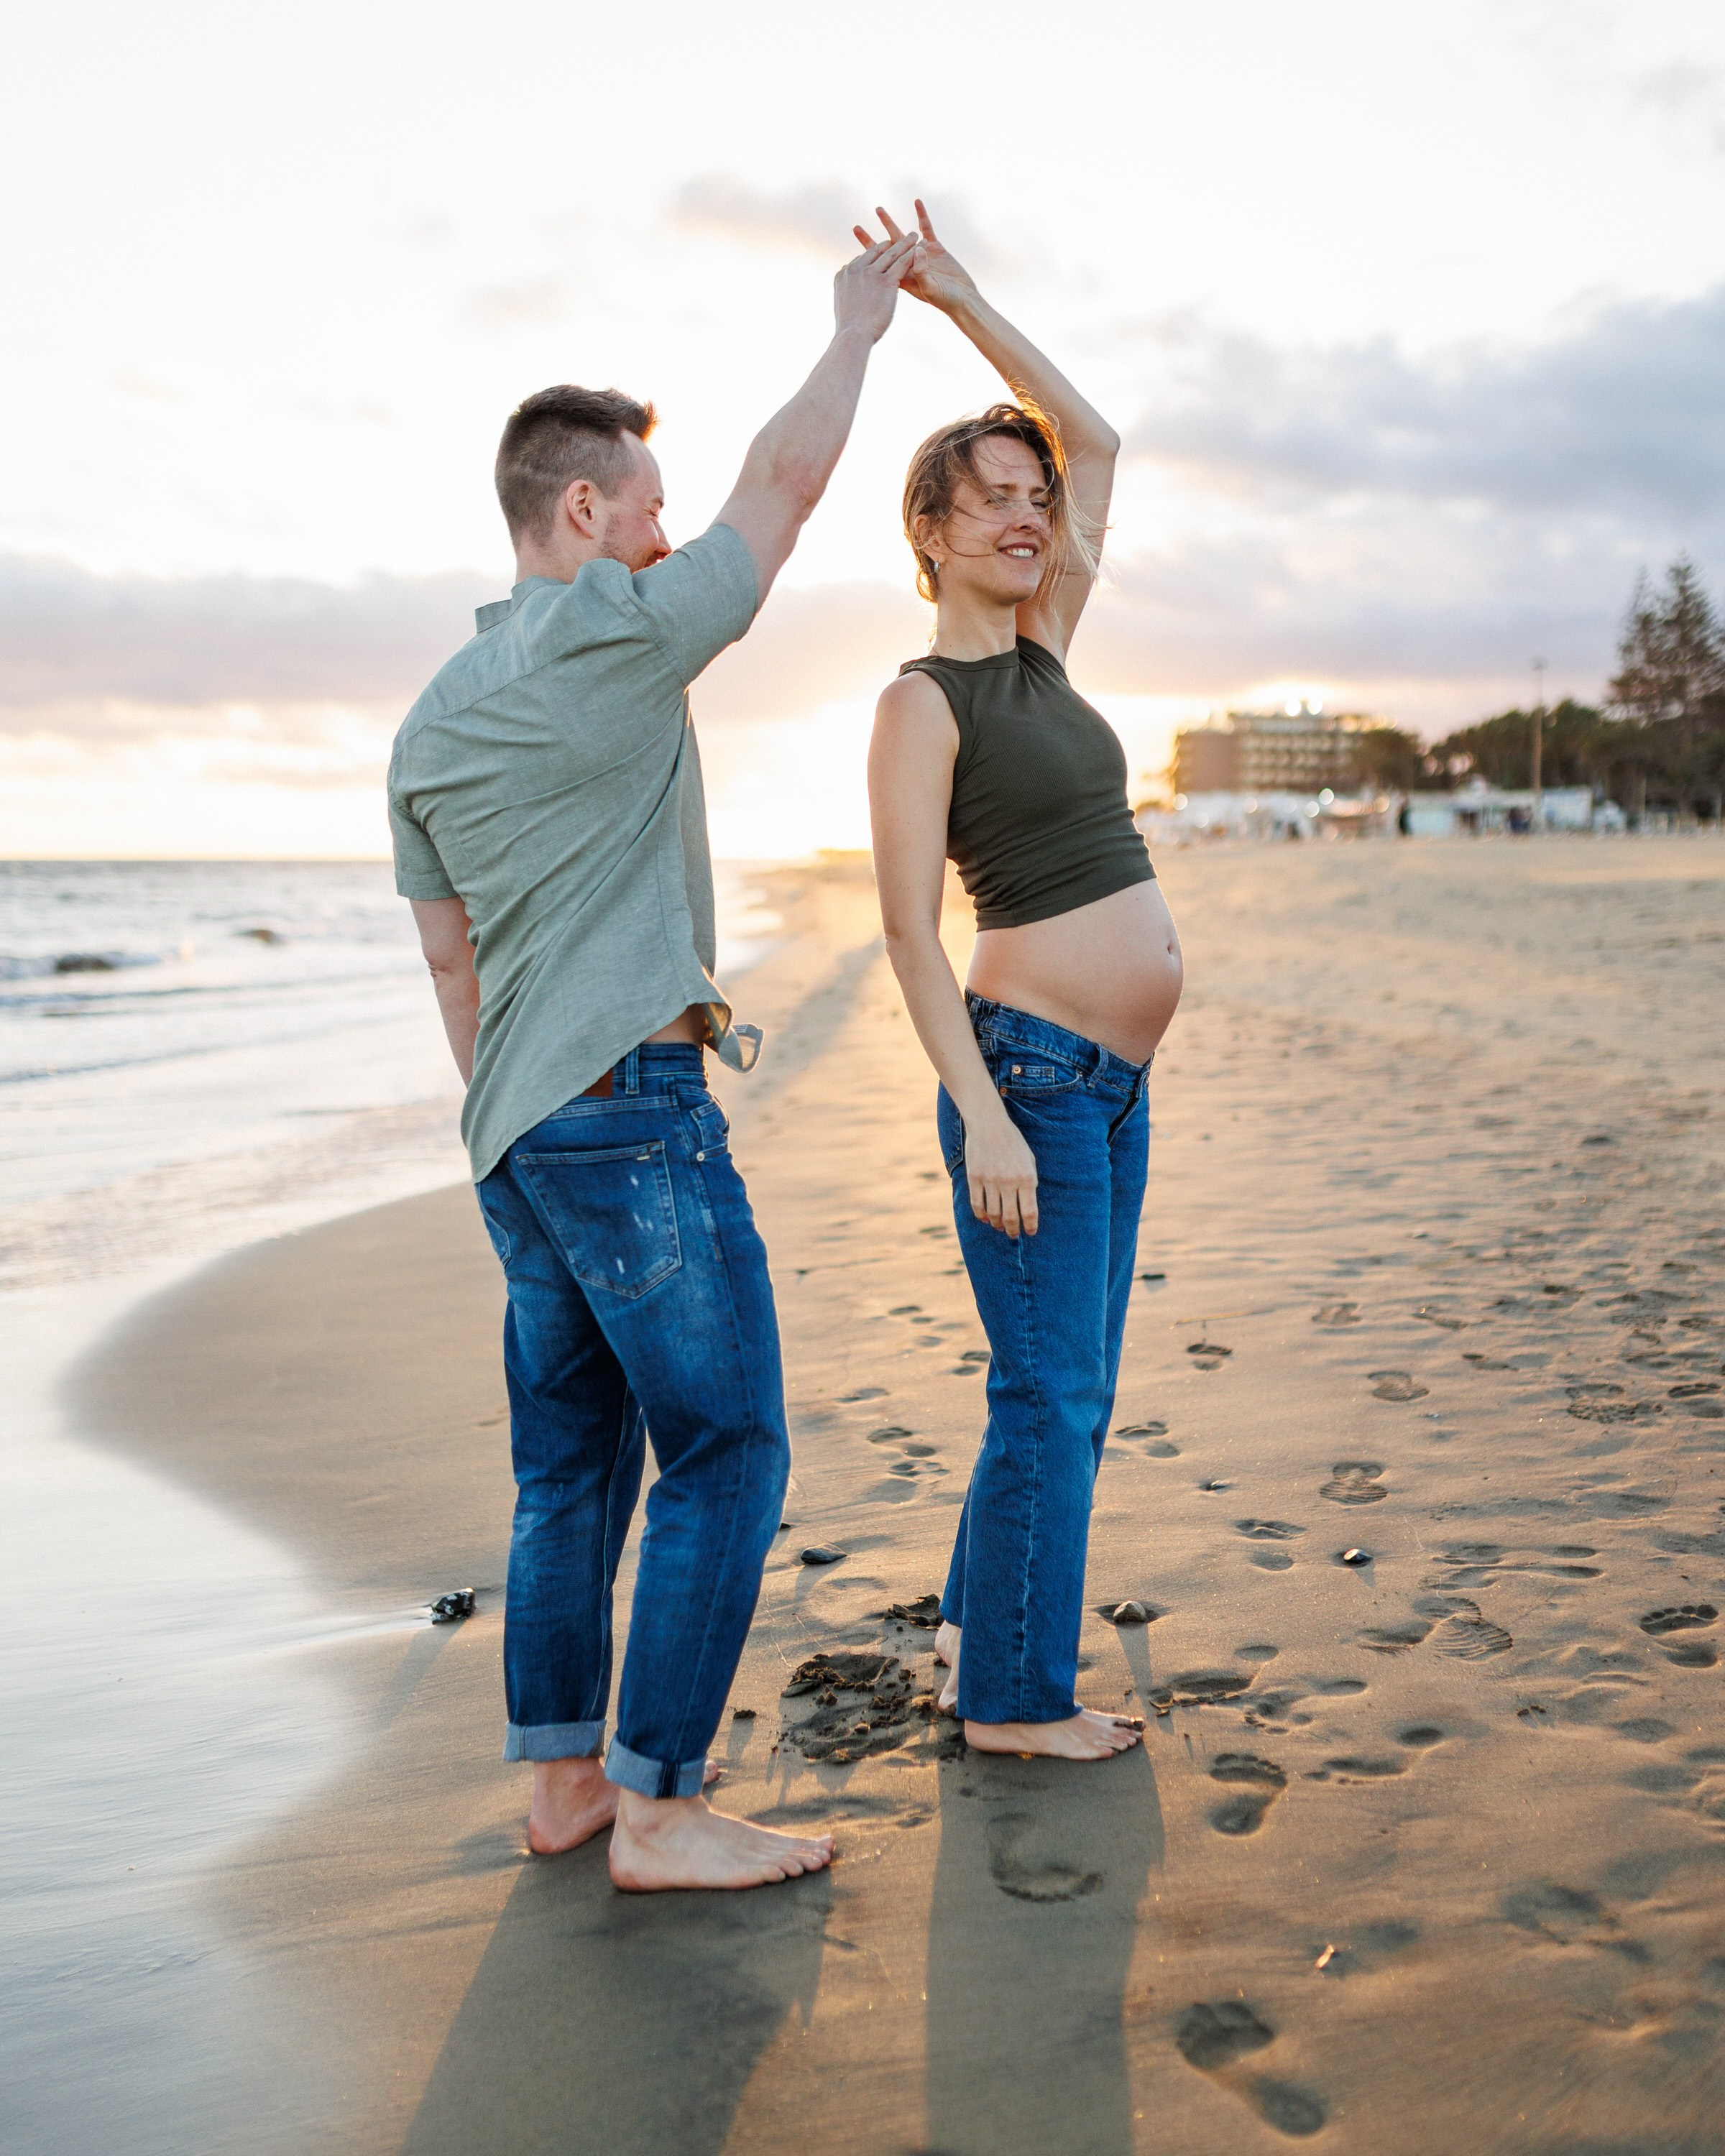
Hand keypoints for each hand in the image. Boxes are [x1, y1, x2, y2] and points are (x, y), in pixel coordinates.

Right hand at [832, 232, 920, 343]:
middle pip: (876, 252)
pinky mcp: (885, 281)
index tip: (884, 250)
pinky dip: (913, 253)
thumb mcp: (842, 306)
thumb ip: (846, 294)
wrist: (852, 337)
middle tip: (900, 238)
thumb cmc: (848, 330)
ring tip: (914, 236)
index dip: (874, 254)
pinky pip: (902, 263)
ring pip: (891, 254)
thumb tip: (847, 292)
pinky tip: (922, 246)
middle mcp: (857, 269)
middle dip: (890, 244)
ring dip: (904, 243)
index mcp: (844, 274)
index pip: (862, 259)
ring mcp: (871, 274)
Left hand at [852, 200, 981, 316]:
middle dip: (870, 240)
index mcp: (902, 277)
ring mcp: (921, 255)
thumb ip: (922, 271)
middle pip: (884, 250)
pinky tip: (916, 202)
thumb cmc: (946, 300)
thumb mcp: (931, 288)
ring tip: (877, 210)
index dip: (868, 252)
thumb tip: (916, 251)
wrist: (964, 299)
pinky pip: (926, 228)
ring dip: (889, 224)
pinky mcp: (935, 247)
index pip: (880, 263)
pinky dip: (921, 215)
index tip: (856, 243)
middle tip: (855, 228)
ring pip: (901, 237)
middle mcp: (908, 265)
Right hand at [963, 1106, 1038, 1237]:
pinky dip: (981, 1216)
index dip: (1031, 1226)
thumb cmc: (1012, 1142)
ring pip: (993, 1213)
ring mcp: (990, 1180)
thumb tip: (1027, 1205)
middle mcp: (1009, 1181)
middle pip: (1011, 1217)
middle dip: (1013, 1230)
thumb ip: (1030, 1182)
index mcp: (1026, 1177)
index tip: (1030, 1232)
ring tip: (999, 1227)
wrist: (989, 1124)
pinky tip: (986, 1218)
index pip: (1030, 1211)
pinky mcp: (974, 1178)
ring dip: (997, 1224)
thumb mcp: (1029, 1159)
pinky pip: (977, 1204)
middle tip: (1013, 1234)